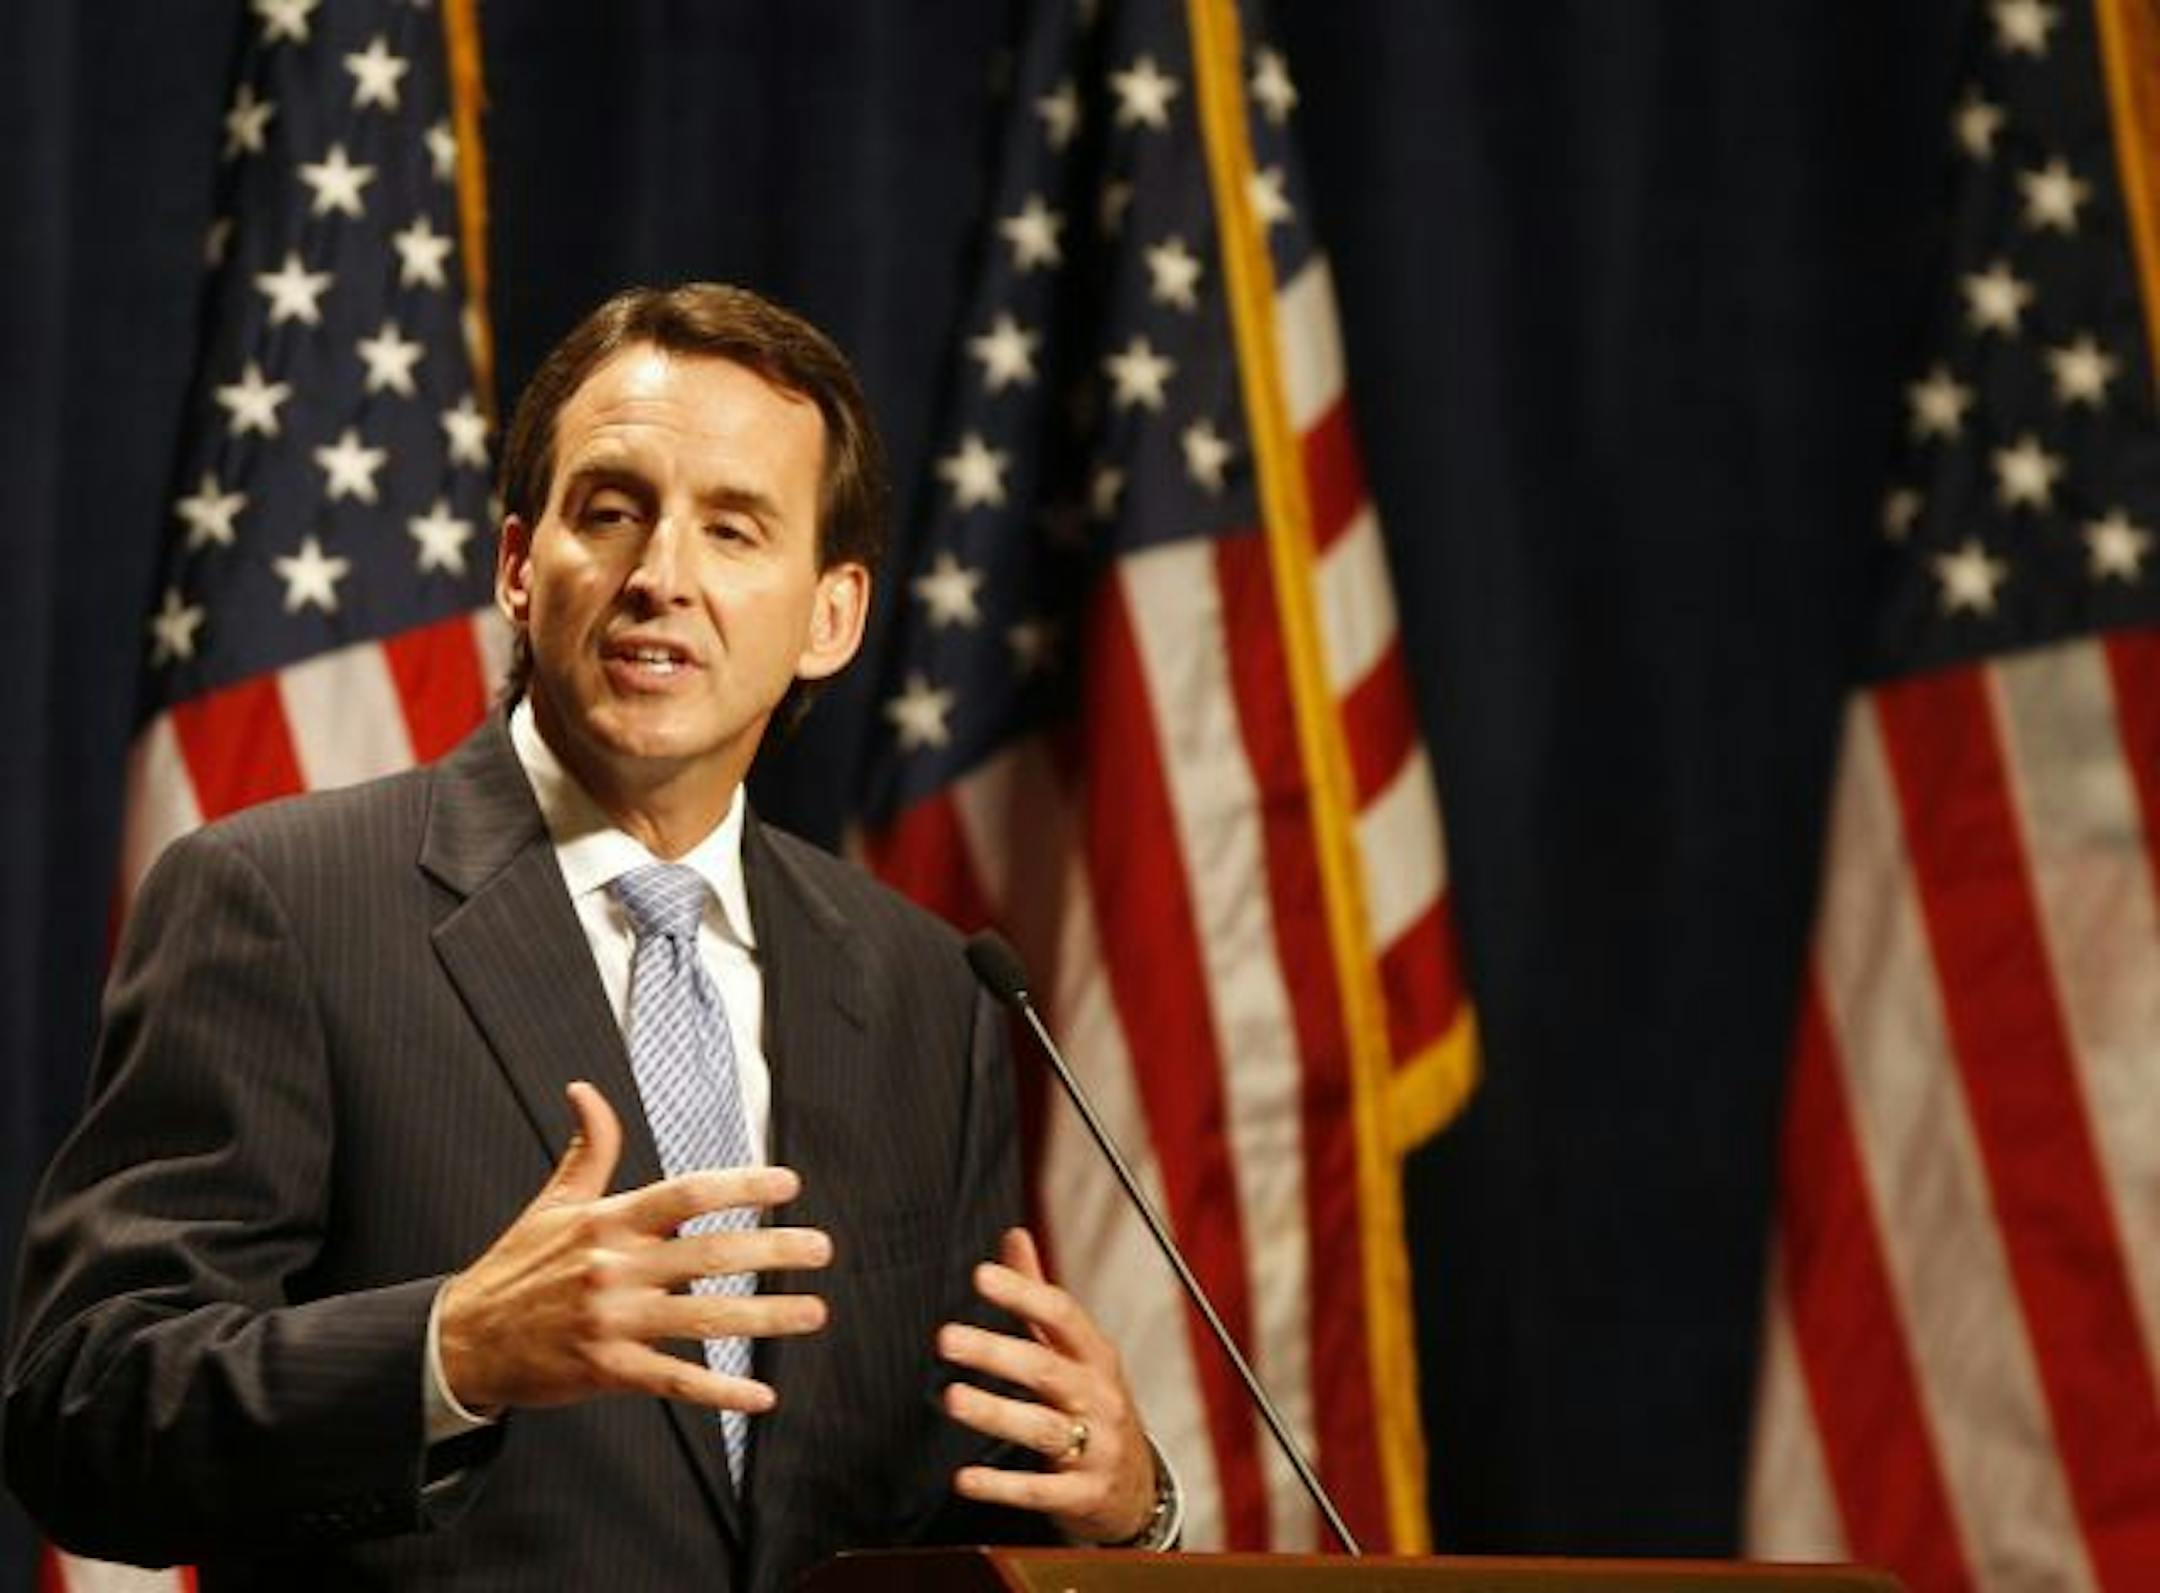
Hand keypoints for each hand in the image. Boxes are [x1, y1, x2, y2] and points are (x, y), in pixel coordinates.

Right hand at [438, 1081, 830, 1413]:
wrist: (463, 1341)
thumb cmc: (517, 1267)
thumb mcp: (552, 1202)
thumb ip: (587, 1148)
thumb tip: (584, 1090)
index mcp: (607, 1222)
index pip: (686, 1195)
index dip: (741, 1187)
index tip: (787, 1185)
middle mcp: (614, 1268)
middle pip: (709, 1256)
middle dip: (774, 1251)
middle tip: (821, 1248)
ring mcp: (612, 1322)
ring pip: (703, 1319)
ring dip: (766, 1317)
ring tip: (813, 1311)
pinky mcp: (607, 1370)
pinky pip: (674, 1381)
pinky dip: (720, 1390)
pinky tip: (761, 1394)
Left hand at [937, 1228, 1156, 1543]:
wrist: (1136, 1488)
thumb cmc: (1093, 1404)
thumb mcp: (1077, 1350)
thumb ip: (1038, 1296)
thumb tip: (1013, 1235)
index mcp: (1095, 1355)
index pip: (1062, 1316)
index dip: (1022, 1294)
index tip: (981, 1276)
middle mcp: (1099, 1397)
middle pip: (1045, 1369)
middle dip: (995, 1352)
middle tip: (946, 1338)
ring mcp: (1096, 1447)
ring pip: (1044, 1428)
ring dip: (995, 1413)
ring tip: (952, 1398)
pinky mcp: (1084, 1495)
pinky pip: (1041, 1490)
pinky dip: (1002, 1485)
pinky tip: (965, 1478)